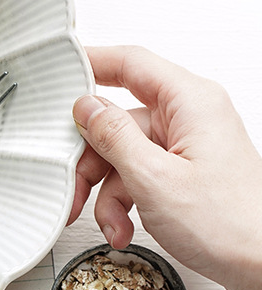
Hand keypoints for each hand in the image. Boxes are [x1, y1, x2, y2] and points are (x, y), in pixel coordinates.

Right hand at [68, 45, 261, 289]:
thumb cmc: (232, 225)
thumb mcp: (154, 178)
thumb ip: (113, 136)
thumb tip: (86, 107)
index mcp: (189, 102)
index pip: (130, 63)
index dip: (90, 63)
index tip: (57, 74)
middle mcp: (189, 117)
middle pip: (117, 120)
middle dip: (90, 159)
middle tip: (71, 185)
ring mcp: (186, 145)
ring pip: (122, 153)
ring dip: (107, 192)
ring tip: (110, 222)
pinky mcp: (184, 172)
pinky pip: (138, 174)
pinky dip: (124, 202)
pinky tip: (124, 226)